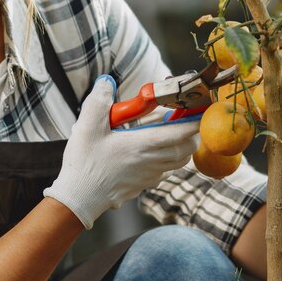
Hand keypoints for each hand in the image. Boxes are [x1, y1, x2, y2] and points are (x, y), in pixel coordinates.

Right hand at [45, 75, 198, 228]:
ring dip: (181, 147)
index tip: (202, 111)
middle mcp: (152, 161)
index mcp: (143, 144)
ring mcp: (149, 176)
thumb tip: (107, 83)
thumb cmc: (85, 163)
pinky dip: (166, 160)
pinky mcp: (143, 185)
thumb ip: (98, 101)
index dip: (195, 121)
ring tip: (170, 134)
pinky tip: (150, 153)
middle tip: (186, 119)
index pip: (181, 132)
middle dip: (192, 133)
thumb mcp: (87, 127)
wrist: (79, 197)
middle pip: (187, 148)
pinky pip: (164, 171)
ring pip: (178, 161)